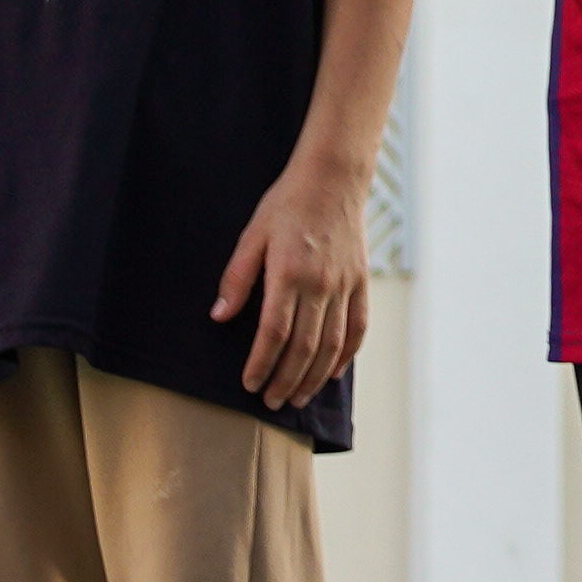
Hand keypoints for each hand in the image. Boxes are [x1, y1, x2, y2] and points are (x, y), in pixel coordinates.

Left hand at [221, 145, 376, 410]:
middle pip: (304, 348)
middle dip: (286, 380)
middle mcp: (321, 284)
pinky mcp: (361, 282)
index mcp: (289, 273)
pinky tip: (332, 374)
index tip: (249, 384)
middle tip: (271, 402)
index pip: (274, 333)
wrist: (334, 178)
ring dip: (314, 378)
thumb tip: (220, 316)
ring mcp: (345, 285)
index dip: (261, 363)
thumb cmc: (287, 204)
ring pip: (332, 346)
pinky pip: (357, 328)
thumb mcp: (252, 235)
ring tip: (297, 398)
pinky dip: (346, 356)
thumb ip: (237, 278)